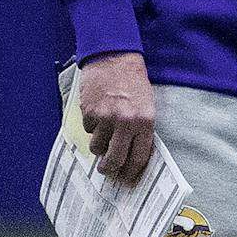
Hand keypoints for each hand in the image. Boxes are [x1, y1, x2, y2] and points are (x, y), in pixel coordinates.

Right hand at [79, 50, 155, 182]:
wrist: (115, 58)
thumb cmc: (134, 81)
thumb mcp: (147, 105)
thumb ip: (141, 129)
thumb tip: (132, 155)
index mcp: (145, 121)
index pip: (138, 157)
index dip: (131, 172)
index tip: (127, 179)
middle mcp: (126, 122)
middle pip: (114, 160)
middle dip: (109, 169)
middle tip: (107, 170)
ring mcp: (106, 118)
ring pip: (97, 148)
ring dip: (99, 145)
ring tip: (104, 131)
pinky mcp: (89, 113)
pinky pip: (88, 131)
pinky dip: (92, 127)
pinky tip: (98, 113)